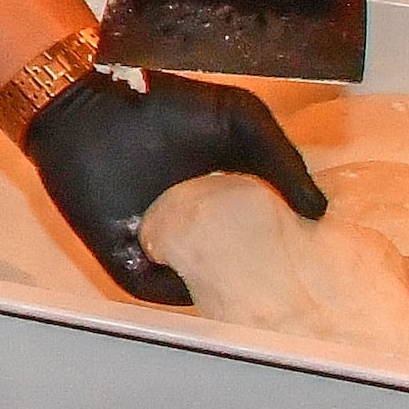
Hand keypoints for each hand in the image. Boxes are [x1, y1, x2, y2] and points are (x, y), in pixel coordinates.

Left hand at [21, 68, 326, 302]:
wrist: (87, 102)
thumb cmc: (165, 104)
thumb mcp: (240, 119)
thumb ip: (283, 161)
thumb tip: (317, 212)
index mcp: (226, 205)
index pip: (264, 246)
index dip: (291, 262)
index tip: (322, 276)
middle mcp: (195, 230)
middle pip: (233, 276)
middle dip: (261, 291)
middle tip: (295, 304)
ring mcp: (157, 245)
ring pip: (194, 288)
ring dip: (219, 298)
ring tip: (253, 305)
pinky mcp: (120, 253)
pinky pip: (149, 288)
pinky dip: (171, 293)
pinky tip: (196, 286)